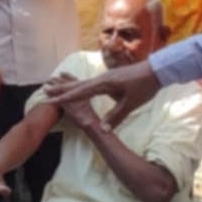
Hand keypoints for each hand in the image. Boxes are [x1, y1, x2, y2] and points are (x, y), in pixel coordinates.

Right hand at [45, 61, 159, 127]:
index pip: (80, 92)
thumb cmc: (144, 87)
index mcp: (104, 84)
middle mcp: (102, 79)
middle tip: (45, 89)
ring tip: (56, 83)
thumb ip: (116, 116)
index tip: (50, 100)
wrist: (156, 71)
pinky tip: (78, 85)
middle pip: (77, 85)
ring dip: (69, 84)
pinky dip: (80, 84)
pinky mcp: (110, 78)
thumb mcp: (131, 104)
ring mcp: (105, 77)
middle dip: (61, 88)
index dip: (65, 97)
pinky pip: (91, 82)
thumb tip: (103, 130)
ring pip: (83, 82)